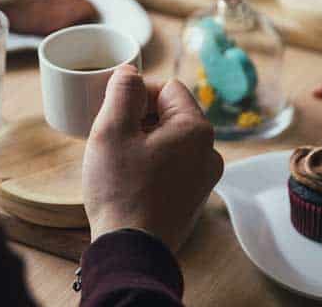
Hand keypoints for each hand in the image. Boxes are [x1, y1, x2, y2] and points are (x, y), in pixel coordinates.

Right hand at [83, 65, 223, 253]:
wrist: (131, 250)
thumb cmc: (121, 190)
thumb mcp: (111, 130)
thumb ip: (122, 91)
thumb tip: (129, 71)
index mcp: (196, 129)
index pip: (167, 87)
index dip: (137, 92)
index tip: (114, 110)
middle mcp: (209, 151)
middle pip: (170, 113)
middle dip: (139, 117)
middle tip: (111, 135)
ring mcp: (204, 177)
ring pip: (170, 139)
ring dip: (144, 139)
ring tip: (118, 158)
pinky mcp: (193, 197)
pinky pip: (173, 164)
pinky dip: (152, 162)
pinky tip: (129, 177)